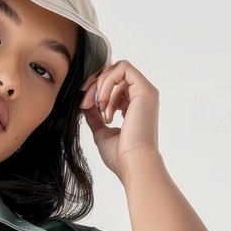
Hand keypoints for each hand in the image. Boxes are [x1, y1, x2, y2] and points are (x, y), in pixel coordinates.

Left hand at [78, 60, 159, 180]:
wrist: (132, 162)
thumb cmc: (120, 154)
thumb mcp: (101, 131)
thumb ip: (95, 115)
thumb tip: (86, 104)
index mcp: (135, 106)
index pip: (114, 85)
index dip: (96, 89)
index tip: (85, 104)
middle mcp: (142, 97)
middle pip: (114, 74)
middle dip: (95, 85)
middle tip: (86, 103)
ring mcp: (145, 92)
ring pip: (117, 69)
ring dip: (100, 85)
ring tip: (97, 108)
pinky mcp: (145, 90)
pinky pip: (123, 68)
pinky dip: (107, 81)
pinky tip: (102, 102)